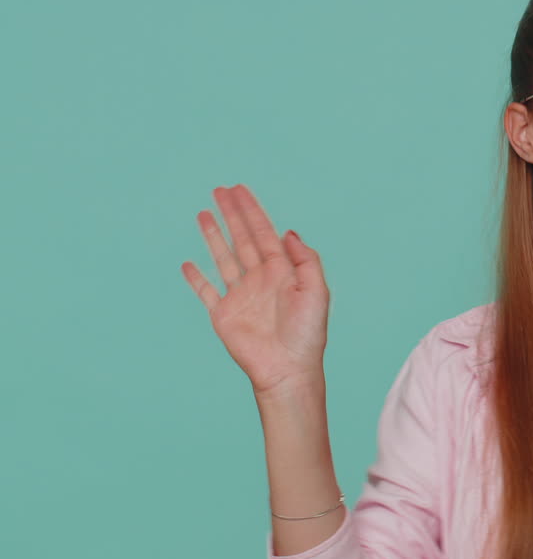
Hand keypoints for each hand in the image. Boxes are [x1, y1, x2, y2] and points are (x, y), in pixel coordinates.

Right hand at [181, 184, 330, 398]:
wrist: (287, 368)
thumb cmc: (307, 333)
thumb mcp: (317, 291)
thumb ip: (305, 259)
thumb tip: (287, 232)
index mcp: (282, 271)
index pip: (263, 233)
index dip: (251, 210)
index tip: (239, 190)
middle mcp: (259, 279)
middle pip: (242, 238)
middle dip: (232, 214)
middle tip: (220, 190)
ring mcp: (240, 296)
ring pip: (223, 257)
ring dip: (213, 236)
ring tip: (203, 213)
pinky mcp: (223, 314)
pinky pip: (206, 292)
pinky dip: (197, 278)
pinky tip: (188, 263)